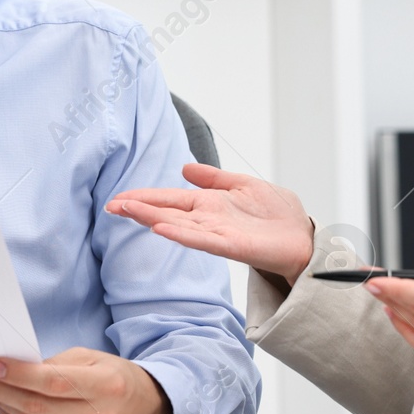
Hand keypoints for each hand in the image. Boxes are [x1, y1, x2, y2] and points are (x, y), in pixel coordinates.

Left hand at [0, 348, 170, 413]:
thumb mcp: (94, 359)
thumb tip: (18, 368)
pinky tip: (6, 406)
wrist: (148, 413)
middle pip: (37, 406)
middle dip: (1, 389)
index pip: (54, 382)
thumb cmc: (119, 380)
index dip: (20, 374)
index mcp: (106, 386)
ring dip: (4, 405)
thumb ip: (58, 363)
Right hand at [104, 163, 314, 286]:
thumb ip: (214, 178)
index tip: (119, 198)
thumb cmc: (278, 214)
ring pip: (177, 225)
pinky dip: (181, 234)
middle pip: (166, 212)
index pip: (169, 199)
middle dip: (138, 209)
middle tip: (110, 206)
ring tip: (127, 212)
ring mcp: (217, 234)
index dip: (144, 198)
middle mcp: (207, 220)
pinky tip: (162, 228)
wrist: (303, 236)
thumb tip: (184, 167)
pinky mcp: (231, 246)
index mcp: (209, 204)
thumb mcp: (243, 184)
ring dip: (151, 219)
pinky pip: (201, 239)